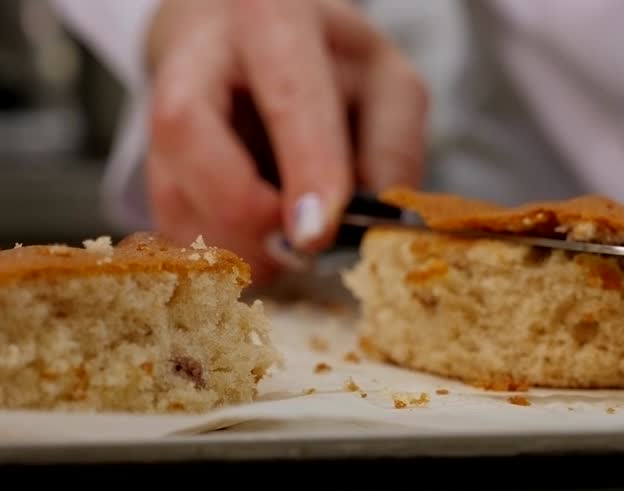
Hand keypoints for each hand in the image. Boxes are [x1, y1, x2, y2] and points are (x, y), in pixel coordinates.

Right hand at [143, 0, 429, 283]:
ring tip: (288, 247)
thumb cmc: (330, 64)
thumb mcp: (387, 85)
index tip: (317, 234)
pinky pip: (170, 224)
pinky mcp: (151, 160)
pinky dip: (221, 254)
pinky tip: (257, 245)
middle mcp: (199, 55)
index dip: (305, 168)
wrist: (253, 46)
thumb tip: (371, 229)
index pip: (288, 96)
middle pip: (189, 135)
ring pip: (172, 192)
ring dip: (236, 246)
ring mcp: (161, 107)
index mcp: (274, 22)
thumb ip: (391, 150)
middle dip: (248, 214)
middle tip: (303, 247)